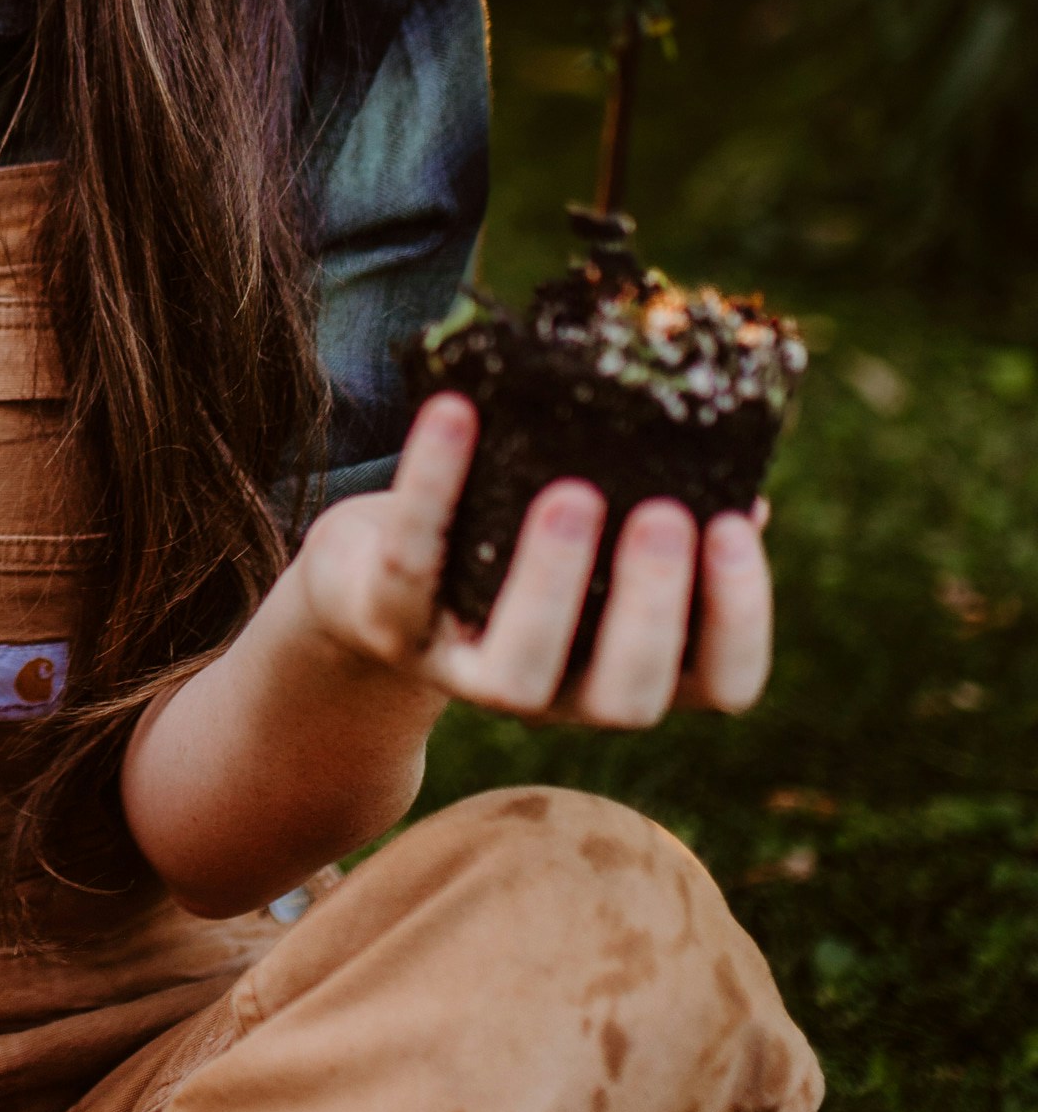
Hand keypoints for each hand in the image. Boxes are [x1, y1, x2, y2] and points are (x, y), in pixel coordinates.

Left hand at [295, 391, 773, 726]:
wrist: (368, 576)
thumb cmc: (510, 541)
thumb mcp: (591, 538)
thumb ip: (657, 521)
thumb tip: (742, 490)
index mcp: (629, 664)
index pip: (722, 682)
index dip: (740, 618)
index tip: (733, 527)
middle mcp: (560, 694)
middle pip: (627, 697)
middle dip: (651, 608)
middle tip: (662, 516)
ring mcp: (469, 674)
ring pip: (518, 674)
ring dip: (552, 583)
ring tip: (573, 494)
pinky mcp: (389, 629)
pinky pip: (411, 567)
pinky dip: (432, 489)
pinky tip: (455, 414)